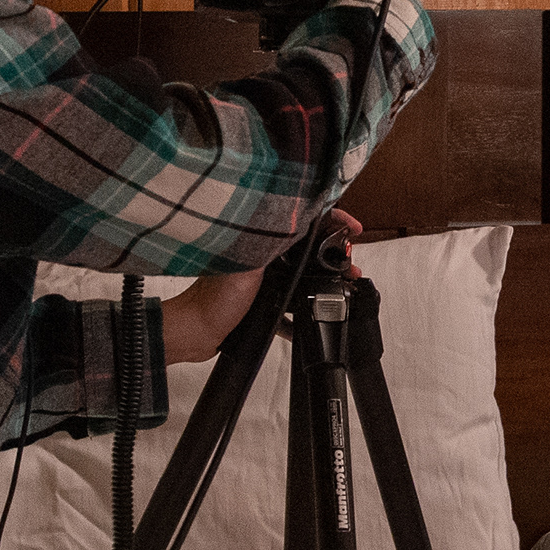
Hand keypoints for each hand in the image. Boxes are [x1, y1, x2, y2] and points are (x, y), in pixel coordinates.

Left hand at [163, 210, 359, 360]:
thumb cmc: (213, 300)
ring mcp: (263, 279)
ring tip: (343, 284)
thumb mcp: (250, 266)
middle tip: (350, 262)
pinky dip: (304, 310)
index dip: (330, 221)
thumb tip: (296, 217)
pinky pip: (290, 303)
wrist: (197, 333)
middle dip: (332, 253)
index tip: (352, 228)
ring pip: (302, 276)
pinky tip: (316, 317)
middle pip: (307, 248)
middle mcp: (263, 256)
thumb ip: (271, 243)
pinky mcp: (262, 302)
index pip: (301, 220)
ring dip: (322, 281)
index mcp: (259, 239)